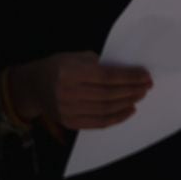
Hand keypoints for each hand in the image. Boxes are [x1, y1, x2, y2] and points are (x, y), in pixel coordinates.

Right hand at [9, 52, 151, 131]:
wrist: (33, 86)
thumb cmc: (59, 67)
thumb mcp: (75, 57)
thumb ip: (100, 64)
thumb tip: (128, 72)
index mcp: (69, 72)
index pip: (107, 76)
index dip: (129, 77)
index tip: (145, 75)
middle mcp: (66, 92)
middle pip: (108, 94)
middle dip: (131, 90)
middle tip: (146, 86)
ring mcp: (67, 110)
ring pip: (105, 109)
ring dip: (127, 103)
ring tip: (139, 96)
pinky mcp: (69, 122)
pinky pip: (98, 123)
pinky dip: (117, 118)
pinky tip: (129, 110)